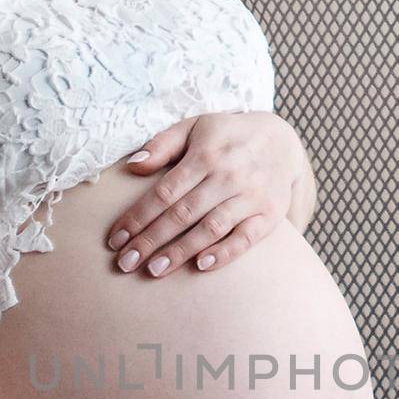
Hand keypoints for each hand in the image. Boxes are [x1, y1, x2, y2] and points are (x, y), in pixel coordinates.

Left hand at [105, 111, 310, 277]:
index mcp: (205, 155)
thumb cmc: (227, 137)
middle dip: (150, 240)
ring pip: (210, 228)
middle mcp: (227, 176)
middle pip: (182, 214)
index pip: (163, 193)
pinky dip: (224, 253)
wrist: (283, 141)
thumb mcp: (195, 127)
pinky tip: (201, 266)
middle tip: (126, 263)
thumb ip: (162, 145)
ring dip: (180, 251)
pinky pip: (245, 238)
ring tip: (154, 270)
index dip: (137, 217)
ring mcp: (250, 196)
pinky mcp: (269, 214)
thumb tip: (132, 166)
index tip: (116, 240)